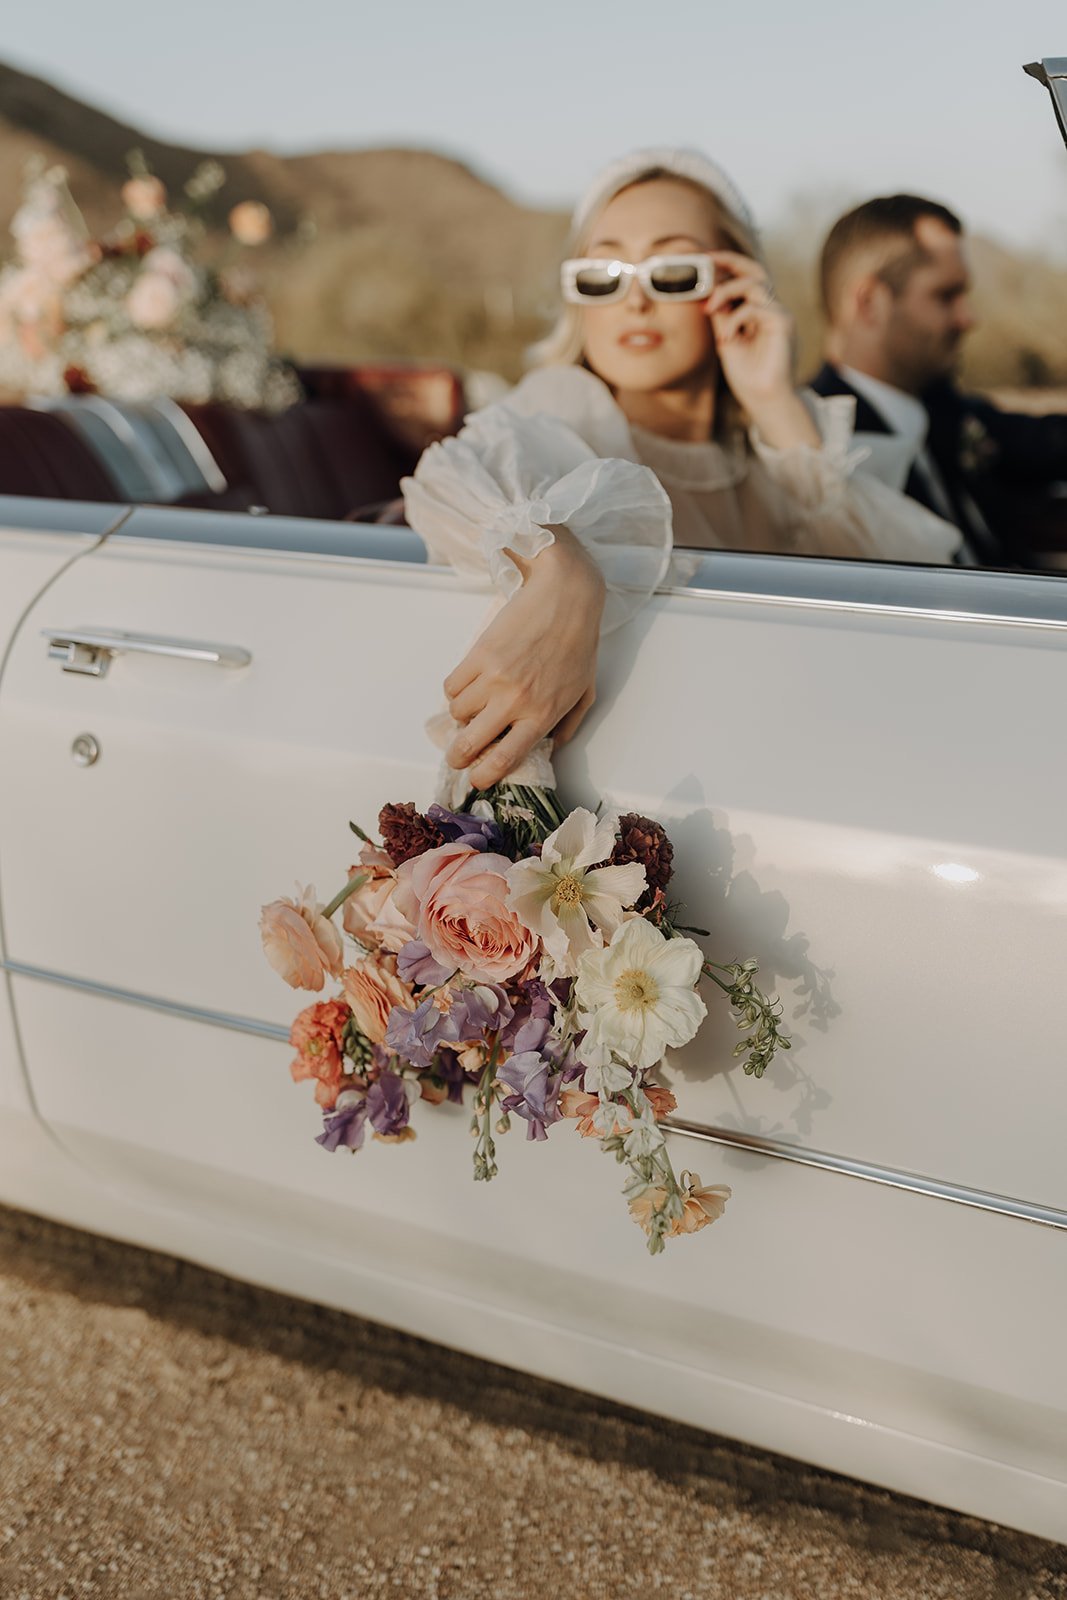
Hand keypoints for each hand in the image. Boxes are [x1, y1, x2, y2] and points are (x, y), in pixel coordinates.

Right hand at [443, 527, 605, 788]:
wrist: (565, 596)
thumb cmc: (579, 643)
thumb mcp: (584, 692)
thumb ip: (567, 725)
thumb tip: (548, 747)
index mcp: (542, 716)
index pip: (504, 759)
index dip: (484, 776)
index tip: (476, 780)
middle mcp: (514, 702)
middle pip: (469, 744)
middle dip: (457, 757)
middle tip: (457, 757)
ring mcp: (493, 678)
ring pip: (457, 713)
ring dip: (461, 716)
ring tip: (472, 707)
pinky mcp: (478, 655)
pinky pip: (451, 686)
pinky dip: (455, 690)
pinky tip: (468, 685)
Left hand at [706, 251, 819, 448]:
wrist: (764, 400)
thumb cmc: (748, 376)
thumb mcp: (726, 340)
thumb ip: (721, 316)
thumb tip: (706, 294)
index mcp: (758, 311)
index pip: (744, 278)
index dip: (725, 266)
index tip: (703, 261)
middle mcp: (771, 308)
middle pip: (755, 269)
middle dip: (730, 260)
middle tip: (706, 259)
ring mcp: (779, 314)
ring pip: (754, 283)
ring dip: (725, 292)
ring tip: (709, 310)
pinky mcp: (784, 323)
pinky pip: (754, 308)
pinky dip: (735, 321)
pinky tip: (726, 339)